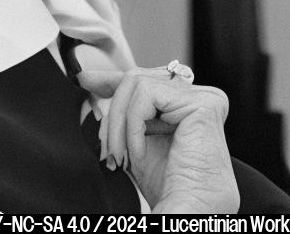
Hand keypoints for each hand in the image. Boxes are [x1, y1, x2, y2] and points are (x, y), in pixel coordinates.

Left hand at [78, 66, 239, 213]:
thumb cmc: (164, 185)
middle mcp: (199, 98)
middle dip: (112, 115)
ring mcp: (205, 98)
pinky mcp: (205, 103)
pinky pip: (147, 95)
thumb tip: (88, 79)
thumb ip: (120, 109)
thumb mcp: (132, 138)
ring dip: (119, 124)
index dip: (110, 79)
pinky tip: (139, 155)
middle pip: (135, 80)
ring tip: (121, 156)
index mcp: (185, 106)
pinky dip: (133, 126)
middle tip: (109, 152)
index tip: (85, 80)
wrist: (186, 211)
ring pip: (136, 83)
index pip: (143, 79)